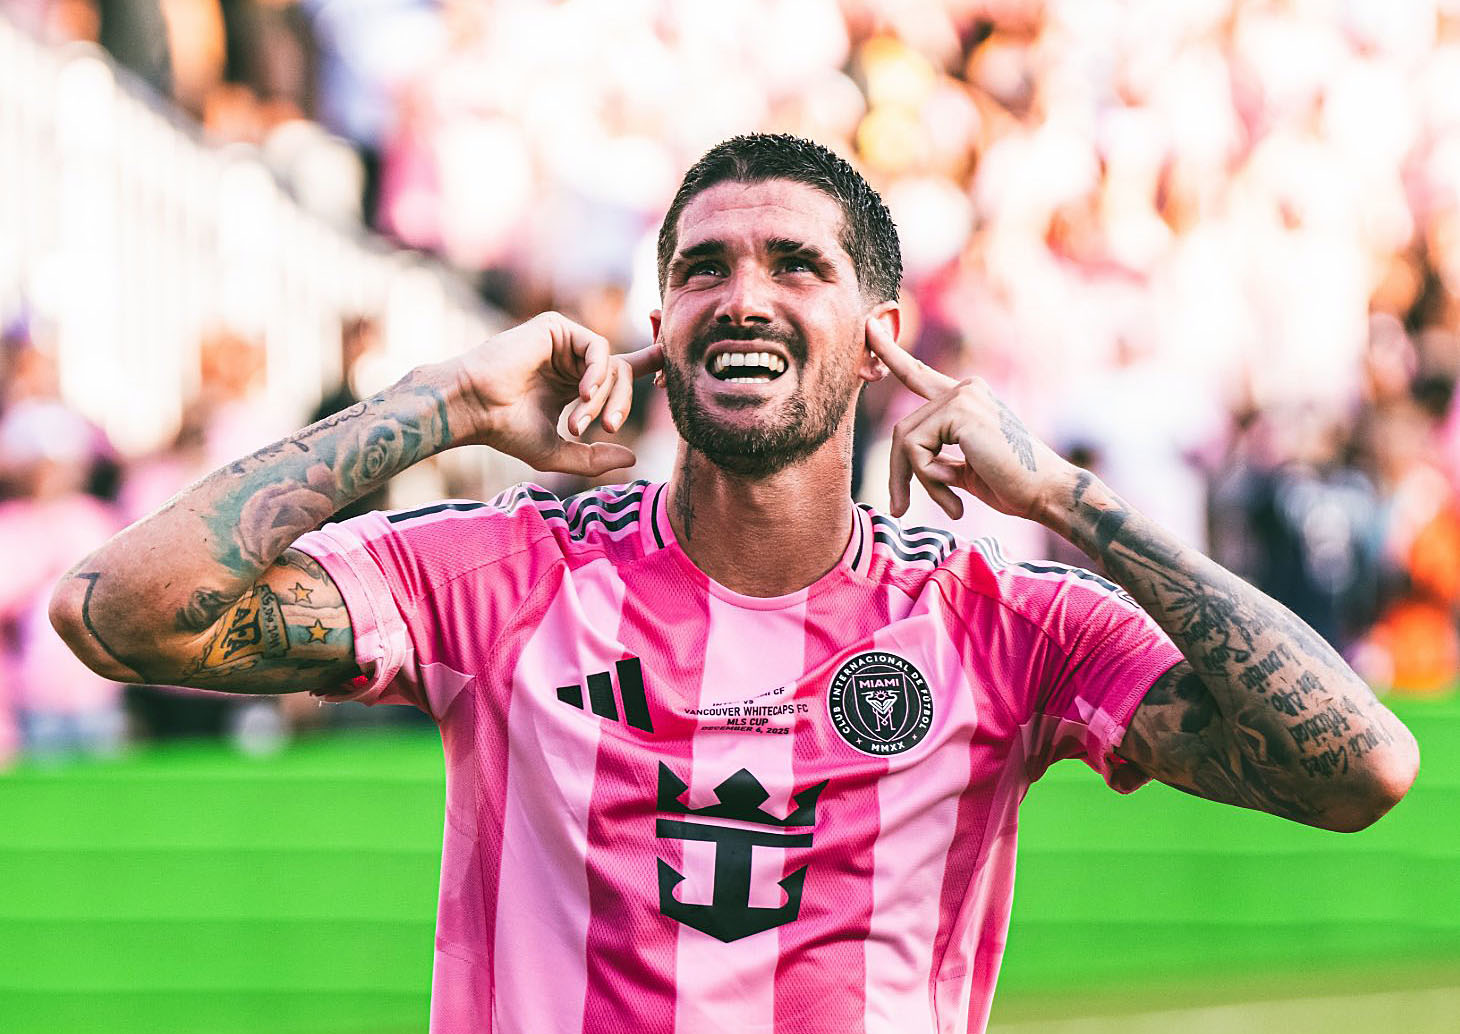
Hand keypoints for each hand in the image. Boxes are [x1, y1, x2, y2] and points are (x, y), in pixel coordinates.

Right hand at [449, 311, 662, 476]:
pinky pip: (598, 347)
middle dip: (622, 404)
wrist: (474, 408)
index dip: (647, 369)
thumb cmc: (506, 430)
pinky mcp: (557, 327)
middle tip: (608, 428)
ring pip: (612, 364)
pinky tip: (582, 392)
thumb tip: (633, 458)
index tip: (670, 370)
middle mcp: (571, 361)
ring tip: (580, 420)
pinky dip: (598, 372)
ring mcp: (565, 342)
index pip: (620, 374)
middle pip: (622, 375)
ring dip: (604, 396)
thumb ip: (594, 458)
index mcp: (573, 385)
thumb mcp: (557, 452)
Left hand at [866, 318, 1074, 521]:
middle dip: (899, 472)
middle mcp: (964, 388)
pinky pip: (915, 449)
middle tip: (900, 508)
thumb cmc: (1012, 485)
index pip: (918, 374)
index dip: (890, 352)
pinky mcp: (959, 411)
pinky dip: (928, 479)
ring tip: (951, 505)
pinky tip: (956, 497)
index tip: (869, 326)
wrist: (1047, 493)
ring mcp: (962, 395)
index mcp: (967, 397)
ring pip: (906, 440)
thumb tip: (907, 457)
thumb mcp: (964, 467)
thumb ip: (936, 455)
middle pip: (904, 429)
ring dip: (916, 481)